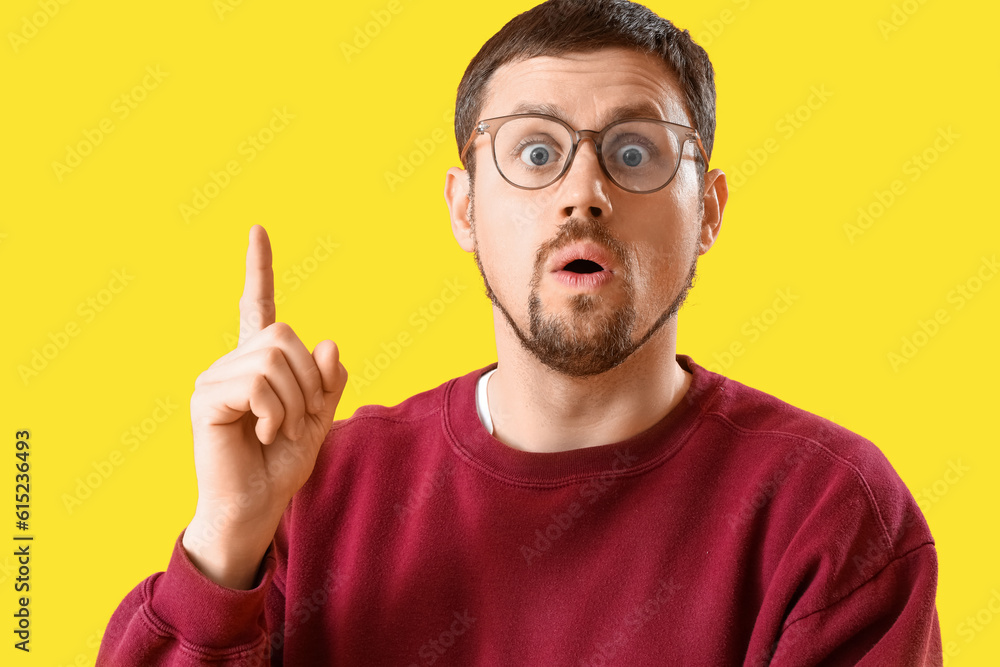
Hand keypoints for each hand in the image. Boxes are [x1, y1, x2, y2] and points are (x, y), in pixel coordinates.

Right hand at [182, 225, 347, 588]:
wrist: (255, 507)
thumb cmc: (281, 465)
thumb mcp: (318, 420)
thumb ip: (328, 382)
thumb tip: (330, 343)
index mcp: (259, 364)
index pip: (257, 305)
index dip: (259, 268)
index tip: (258, 229)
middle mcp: (233, 363)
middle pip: (287, 336)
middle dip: (309, 381)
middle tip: (298, 420)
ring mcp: (215, 379)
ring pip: (275, 360)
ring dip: (293, 403)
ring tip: (276, 431)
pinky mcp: (206, 399)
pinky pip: (257, 385)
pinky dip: (273, 414)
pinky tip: (259, 435)